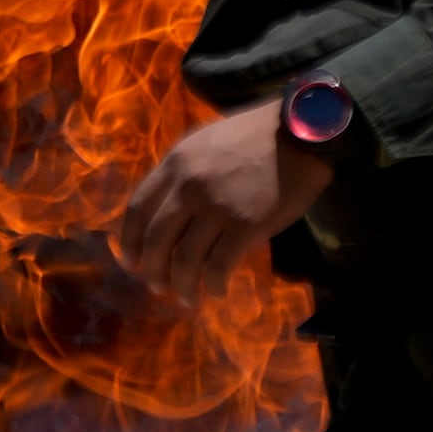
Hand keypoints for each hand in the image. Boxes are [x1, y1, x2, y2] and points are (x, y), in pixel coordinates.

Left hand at [117, 106, 335, 300]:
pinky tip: (218, 291)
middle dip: (153, 271)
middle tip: (158, 287)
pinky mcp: (245, 226)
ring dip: (183, 286)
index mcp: (176, 163)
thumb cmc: (258, 134)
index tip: (132, 262)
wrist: (303, 133)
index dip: (129, 242)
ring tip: (188, 298)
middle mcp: (189, 187)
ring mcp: (217, 208)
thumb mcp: (208, 141)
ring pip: (185, 261)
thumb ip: (184, 171)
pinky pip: (219, 267)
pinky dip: (215, 285)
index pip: (136, 209)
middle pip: (156, 241)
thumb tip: (169, 211)